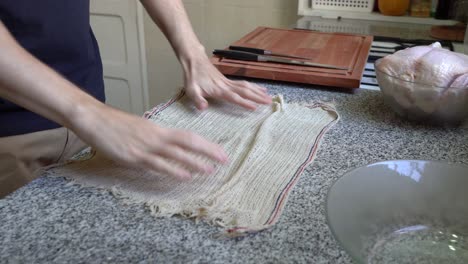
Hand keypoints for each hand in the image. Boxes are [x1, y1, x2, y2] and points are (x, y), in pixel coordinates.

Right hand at [71, 104, 227, 179]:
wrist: (94, 119)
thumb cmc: (116, 124)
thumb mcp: (141, 128)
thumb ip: (156, 138)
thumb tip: (168, 147)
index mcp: (159, 129)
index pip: (189, 137)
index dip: (206, 145)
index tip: (220, 151)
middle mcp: (157, 137)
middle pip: (188, 144)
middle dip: (208, 152)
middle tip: (224, 160)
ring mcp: (146, 148)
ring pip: (176, 156)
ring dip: (194, 164)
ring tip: (209, 171)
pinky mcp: (134, 157)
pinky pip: (158, 165)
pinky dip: (172, 171)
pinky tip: (184, 176)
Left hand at [182, 52, 271, 110]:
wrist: (194, 61)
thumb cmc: (192, 77)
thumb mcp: (191, 90)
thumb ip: (197, 100)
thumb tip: (203, 108)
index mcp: (219, 89)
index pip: (234, 97)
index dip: (244, 103)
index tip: (255, 108)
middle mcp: (226, 85)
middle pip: (245, 91)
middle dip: (257, 97)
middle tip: (269, 102)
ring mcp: (228, 82)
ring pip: (247, 86)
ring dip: (258, 92)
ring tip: (268, 97)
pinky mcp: (228, 80)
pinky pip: (244, 83)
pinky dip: (253, 86)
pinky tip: (259, 89)